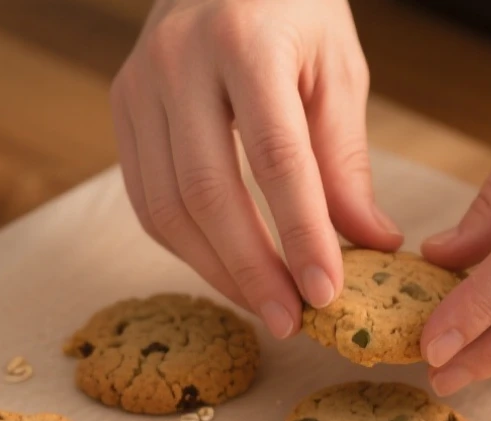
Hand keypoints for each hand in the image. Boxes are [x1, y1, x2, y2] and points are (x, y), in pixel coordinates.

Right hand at [111, 0, 402, 338]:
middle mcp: (179, 61)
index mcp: (246, 41)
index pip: (275, 157)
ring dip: (215, 269)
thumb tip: (369, 246)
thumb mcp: (337, 69)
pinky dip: (186, 245)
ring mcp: (139, 83)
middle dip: (251, 268)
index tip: (327, 292)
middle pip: (208, 191)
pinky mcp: (120, 106)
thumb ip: (345, 159)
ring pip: (166, 205)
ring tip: (263, 306)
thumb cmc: (292, 10)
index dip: (300, 234)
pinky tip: (225, 268)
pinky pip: (146, 198)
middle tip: (291, 319)